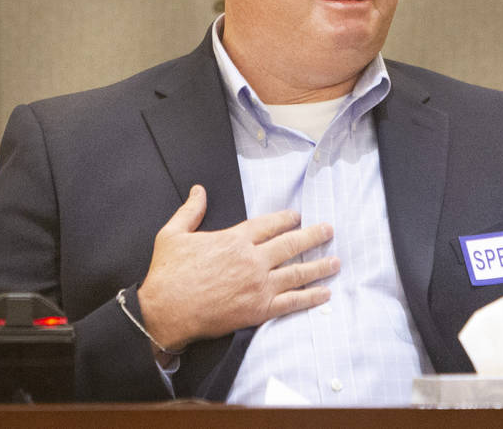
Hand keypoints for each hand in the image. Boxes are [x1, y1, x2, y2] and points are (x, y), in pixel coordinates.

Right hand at [137, 185, 338, 351]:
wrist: (165, 311)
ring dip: (319, 266)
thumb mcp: (173, 234)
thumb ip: (190, 211)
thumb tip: (199, 190)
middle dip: (313, 236)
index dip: (286, 219)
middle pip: (291, 244)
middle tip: (328, 231)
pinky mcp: (258, 310)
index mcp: (234, 239)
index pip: (269, 224)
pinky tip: (324, 293)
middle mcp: (251, 259)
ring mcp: (258, 285)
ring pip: (297, 272)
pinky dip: (311, 297)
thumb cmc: (168, 274)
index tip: (297, 216)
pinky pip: (292, 302)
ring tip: (336, 262)